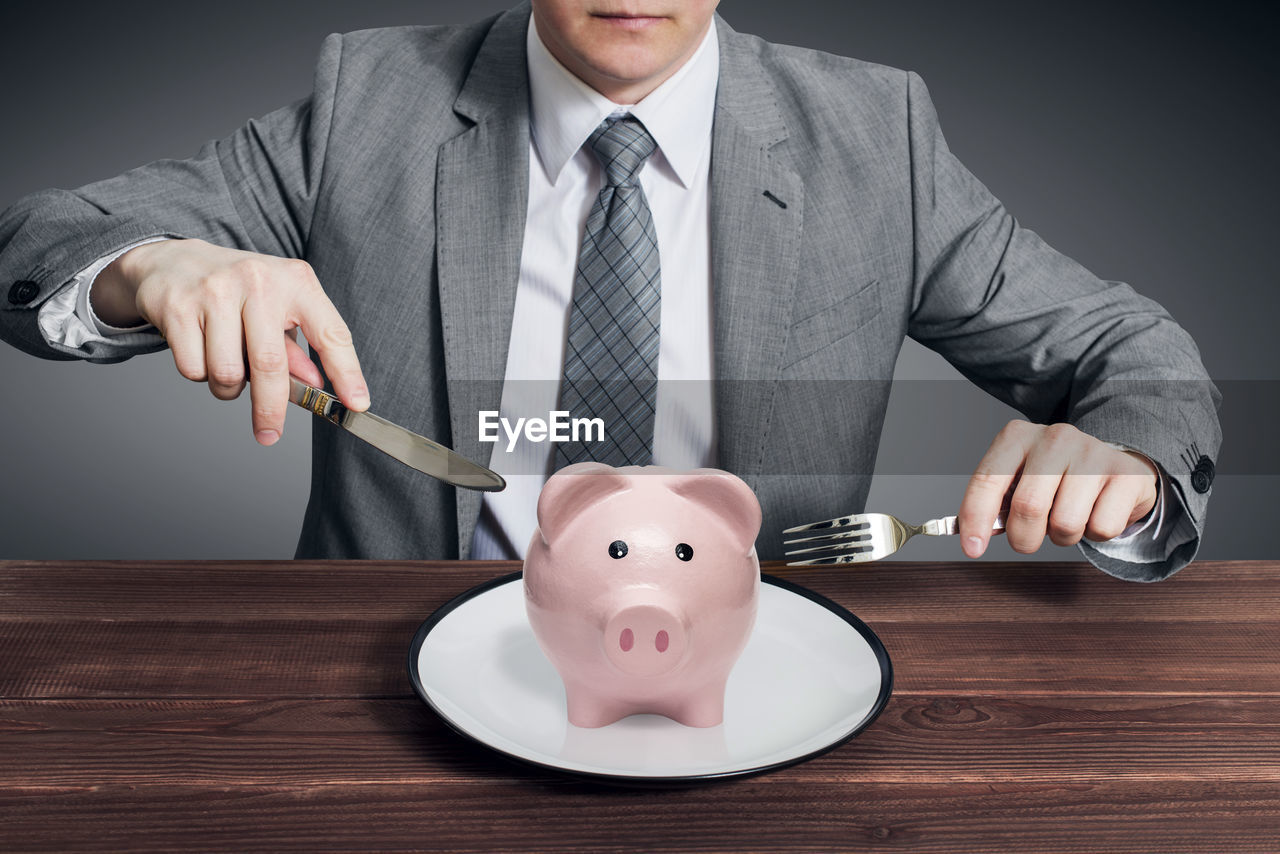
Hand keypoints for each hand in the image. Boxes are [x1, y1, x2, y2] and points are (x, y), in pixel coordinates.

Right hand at [92, 238, 368, 444]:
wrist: (172, 261)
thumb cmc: (238, 290)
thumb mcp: (277, 308)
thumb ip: (296, 348)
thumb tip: (313, 385)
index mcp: (295, 281)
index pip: (331, 334)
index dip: (346, 373)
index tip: (356, 405)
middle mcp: (258, 282)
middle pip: (271, 365)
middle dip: (271, 409)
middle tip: (269, 434)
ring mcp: (216, 292)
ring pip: (228, 374)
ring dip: (228, 387)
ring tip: (226, 363)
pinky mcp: (179, 308)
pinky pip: (193, 369)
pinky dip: (198, 373)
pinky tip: (199, 348)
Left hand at [957, 421, 1158, 557]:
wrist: (1114, 463)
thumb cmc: (1056, 478)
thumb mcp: (1019, 480)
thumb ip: (995, 504)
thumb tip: (975, 538)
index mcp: (1018, 436)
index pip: (988, 480)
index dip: (975, 518)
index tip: (972, 549)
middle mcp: (1055, 437)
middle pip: (1028, 507)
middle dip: (1024, 538)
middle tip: (1029, 538)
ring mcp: (1093, 453)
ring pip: (1066, 523)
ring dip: (1062, 537)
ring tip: (1067, 517)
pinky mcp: (1126, 474)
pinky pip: (1102, 528)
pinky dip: (1095, 534)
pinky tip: (1096, 512)